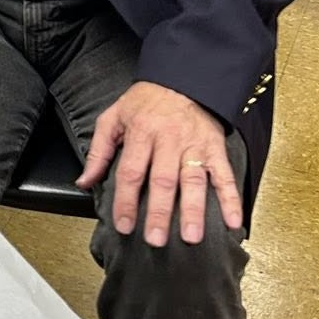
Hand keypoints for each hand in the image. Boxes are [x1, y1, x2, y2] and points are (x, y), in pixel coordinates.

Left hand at [77, 80, 241, 246]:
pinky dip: (230, 198)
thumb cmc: (144, 101)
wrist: (182, 78)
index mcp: (140, 132)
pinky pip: (224, 174)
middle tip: (156, 240)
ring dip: (193, 210)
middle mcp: (168, 140)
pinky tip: (233, 221)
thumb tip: (84, 182)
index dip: (126, 201)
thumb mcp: (113, 117)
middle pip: (163, 180)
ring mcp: (193, 145)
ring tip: (192, 237)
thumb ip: (99, 151)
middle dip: (160, 212)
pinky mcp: (214, 148)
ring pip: (193, 180)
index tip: (124, 226)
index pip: (131, 172)